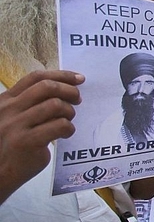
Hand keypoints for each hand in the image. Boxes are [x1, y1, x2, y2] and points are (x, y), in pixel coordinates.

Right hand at [0, 70, 82, 202]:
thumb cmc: (10, 146)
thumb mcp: (13, 119)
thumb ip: (31, 105)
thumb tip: (65, 90)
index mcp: (6, 101)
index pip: (36, 78)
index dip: (61, 75)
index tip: (79, 78)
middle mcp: (9, 110)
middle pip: (47, 87)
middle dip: (69, 90)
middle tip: (78, 99)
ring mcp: (16, 125)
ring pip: (55, 105)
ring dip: (69, 112)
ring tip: (68, 120)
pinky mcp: (26, 142)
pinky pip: (59, 125)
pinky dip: (68, 128)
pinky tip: (66, 134)